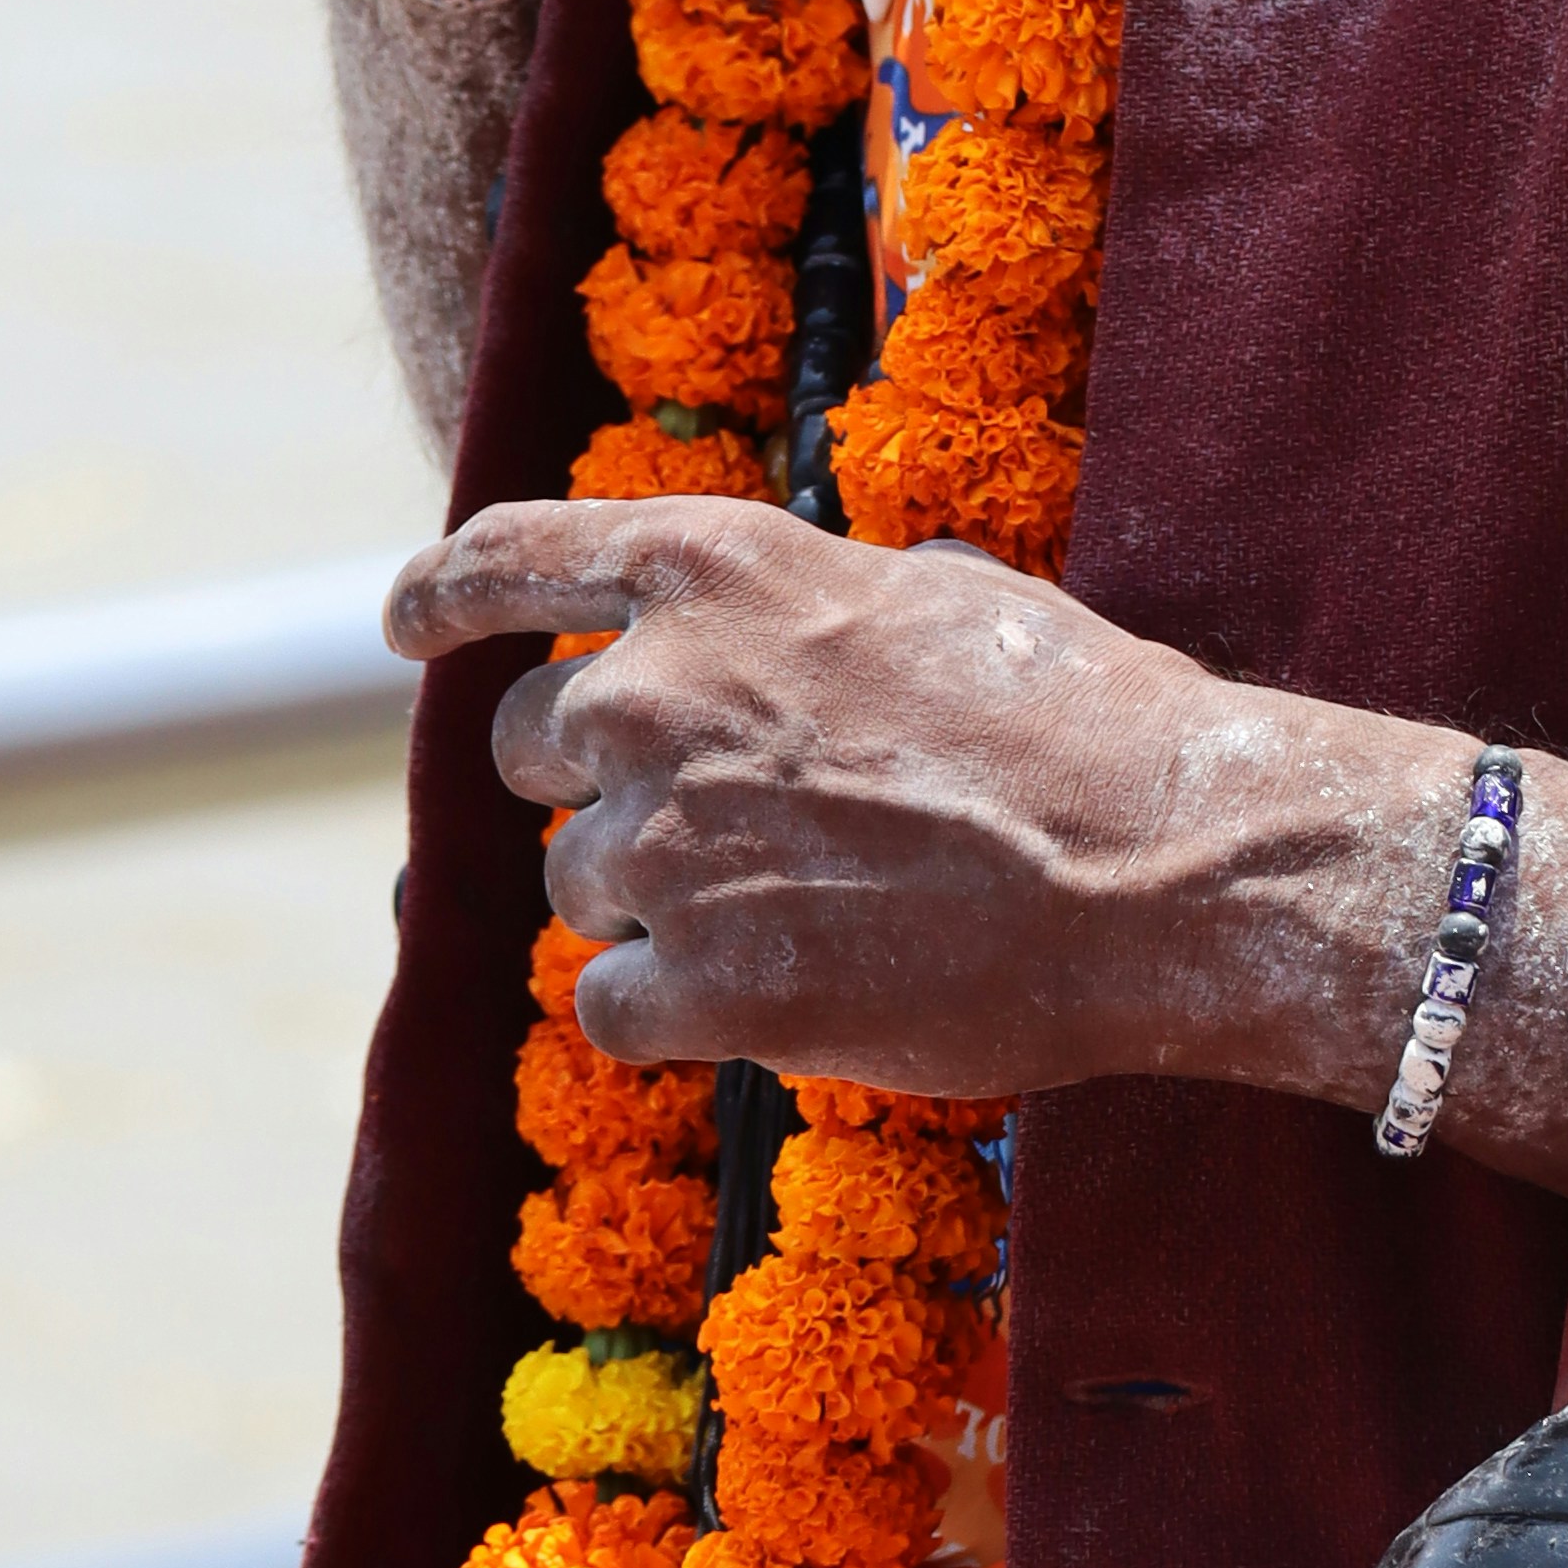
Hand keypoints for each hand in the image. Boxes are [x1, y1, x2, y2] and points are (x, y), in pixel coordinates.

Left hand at [388, 496, 1319, 1100]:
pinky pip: (608, 1006)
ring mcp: (668, 840)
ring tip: (800, 910)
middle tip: (710, 823)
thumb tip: (772, 641)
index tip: (407, 623)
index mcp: (718, 570)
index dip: (444, 593)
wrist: (1160, 861)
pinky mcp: (701, 981)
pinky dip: (670, 1010)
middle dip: (597, 785)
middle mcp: (658, 693)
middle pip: (528, 746)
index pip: (514, 557)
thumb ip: (809, 611)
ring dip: (658, 904)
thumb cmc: (1079, 718)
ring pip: (576, 888)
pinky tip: (771, 999)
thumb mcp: (934, 597)